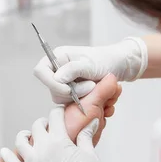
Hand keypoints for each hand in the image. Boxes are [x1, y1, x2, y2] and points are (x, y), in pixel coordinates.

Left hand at [0, 107, 126, 161]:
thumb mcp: (90, 153)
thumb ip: (86, 135)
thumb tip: (92, 122)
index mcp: (59, 140)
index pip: (54, 116)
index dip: (58, 112)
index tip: (59, 113)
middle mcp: (43, 148)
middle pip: (37, 126)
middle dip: (43, 123)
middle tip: (47, 126)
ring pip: (20, 141)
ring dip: (24, 135)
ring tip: (28, 135)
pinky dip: (6, 156)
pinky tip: (3, 151)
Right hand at [33, 38, 147, 103]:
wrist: (119, 65)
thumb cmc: (106, 59)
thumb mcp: (91, 64)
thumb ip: (73, 70)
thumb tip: (57, 78)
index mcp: (58, 57)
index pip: (41, 72)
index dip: (51, 83)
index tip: (69, 89)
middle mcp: (58, 70)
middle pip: (53, 89)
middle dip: (73, 92)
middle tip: (92, 86)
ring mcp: (65, 82)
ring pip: (63, 99)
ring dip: (81, 97)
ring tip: (96, 87)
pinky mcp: (73, 92)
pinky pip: (72, 103)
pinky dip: (85, 101)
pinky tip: (96, 94)